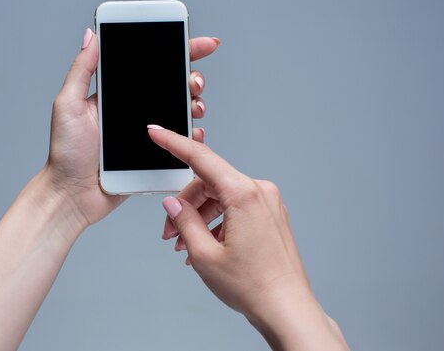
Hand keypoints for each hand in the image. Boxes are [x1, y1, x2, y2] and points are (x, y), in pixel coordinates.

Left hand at [44, 29, 219, 227]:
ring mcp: (146, 132)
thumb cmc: (65, 152)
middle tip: (194, 81)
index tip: (200, 44)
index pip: (150, 65)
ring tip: (194, 106)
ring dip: (194, 104)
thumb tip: (92, 35)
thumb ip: (82, 69)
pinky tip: (193, 131)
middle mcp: (134, 110)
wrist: (71, 194)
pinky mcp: (154, 155)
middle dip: (192, 77)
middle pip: (172, 86)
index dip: (177, 51)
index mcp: (116, 94)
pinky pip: (179, 141)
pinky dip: (192, 135)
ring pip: (181, 112)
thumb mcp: (68, 104)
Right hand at [148, 128, 348, 350]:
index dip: (173, 144)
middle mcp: (259, 192)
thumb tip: (173, 204)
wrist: (286, 309)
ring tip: (185, 245)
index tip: (157, 133)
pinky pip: (235, 208)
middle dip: (185, 205)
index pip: (201, 158)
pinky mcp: (270, 215)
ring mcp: (268, 203)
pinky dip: (216, 222)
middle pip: (209, 183)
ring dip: (199, 217)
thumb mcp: (204, 254)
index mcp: (244, 195)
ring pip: (221, 197)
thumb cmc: (254, 286)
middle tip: (169, 231)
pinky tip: (204, 245)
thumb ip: (184, 221)